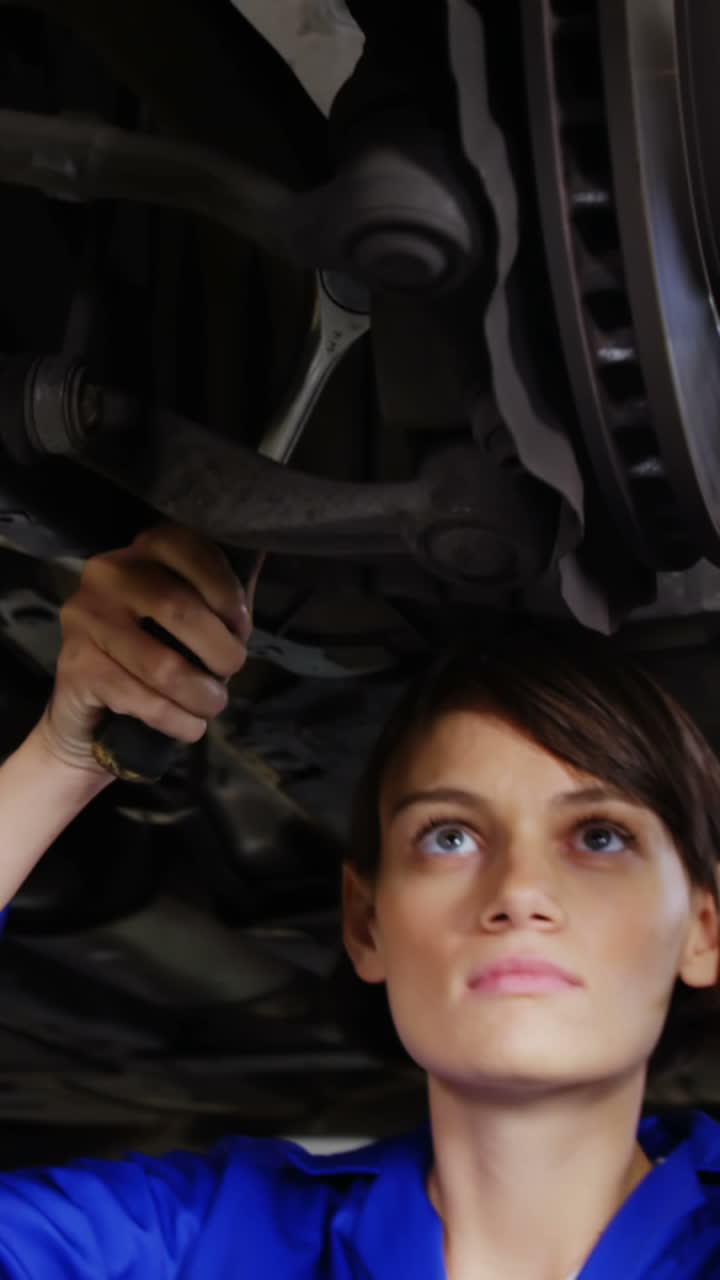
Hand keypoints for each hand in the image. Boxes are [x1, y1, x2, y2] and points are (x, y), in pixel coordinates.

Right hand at [37, 523, 251, 773]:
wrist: (90, 712)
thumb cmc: (155, 652)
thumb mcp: (189, 616)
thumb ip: (220, 597)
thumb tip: (257, 579)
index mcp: (141, 551)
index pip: (189, 550)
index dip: (226, 591)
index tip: (241, 627)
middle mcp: (107, 575)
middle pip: (178, 608)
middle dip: (220, 650)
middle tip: (230, 671)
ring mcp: (86, 619)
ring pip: (163, 665)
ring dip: (202, 695)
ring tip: (213, 704)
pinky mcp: (76, 667)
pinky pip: (143, 700)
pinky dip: (178, 720)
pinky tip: (190, 726)